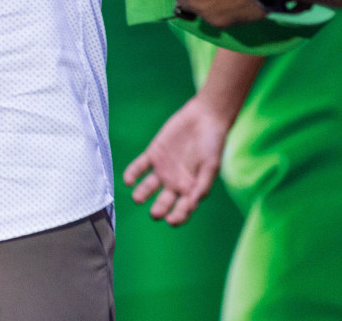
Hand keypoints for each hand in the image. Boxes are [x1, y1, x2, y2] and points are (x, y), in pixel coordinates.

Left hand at [122, 96, 231, 224]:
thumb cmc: (212, 144)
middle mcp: (175, 183)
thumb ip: (202, 184)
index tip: (171, 221)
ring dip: (142, 193)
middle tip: (155, 213)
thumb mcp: (211, 165)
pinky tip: (128, 180)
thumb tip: (193, 202)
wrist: (204, 119)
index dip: (178, 217)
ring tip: (137, 198)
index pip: (183, 209)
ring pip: (149, 187)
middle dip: (159, 209)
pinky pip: (140, 167)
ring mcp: (163, 170)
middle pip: (164, 202)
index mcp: (191, 189)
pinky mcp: (153, 155)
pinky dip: (133, 173)